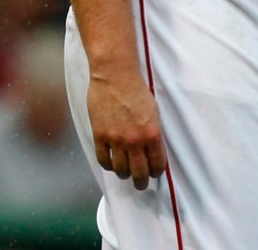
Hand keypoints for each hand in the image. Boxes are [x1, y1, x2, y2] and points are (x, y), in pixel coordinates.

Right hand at [88, 72, 166, 189]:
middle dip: (142, 182)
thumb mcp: (153, 111)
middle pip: (139, 174)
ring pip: (121, 171)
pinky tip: (113, 162)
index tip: (154, 172)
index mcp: (152, 133)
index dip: (157, 172)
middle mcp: (135, 140)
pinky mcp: (100, 136)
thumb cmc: (137, 90)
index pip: (157, 165)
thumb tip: (152, 151)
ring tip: (126, 172)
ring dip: (125, 174)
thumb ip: (152, 133)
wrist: (115, 75)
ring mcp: (116, 139)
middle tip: (141, 183)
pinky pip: (104, 161)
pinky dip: (109, 165)